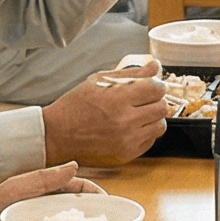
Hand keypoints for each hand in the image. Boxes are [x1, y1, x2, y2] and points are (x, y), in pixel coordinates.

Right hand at [38, 67, 166, 169]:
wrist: (57, 134)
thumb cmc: (76, 105)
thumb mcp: (99, 81)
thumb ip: (132, 73)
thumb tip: (156, 66)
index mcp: (117, 99)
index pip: (156, 88)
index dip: (156, 85)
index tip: (151, 86)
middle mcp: (124, 121)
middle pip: (162, 107)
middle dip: (156, 100)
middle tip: (144, 99)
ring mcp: (126, 141)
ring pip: (160, 125)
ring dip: (153, 117)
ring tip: (138, 113)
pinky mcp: (126, 154)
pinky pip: (150, 141)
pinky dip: (145, 132)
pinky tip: (131, 127)